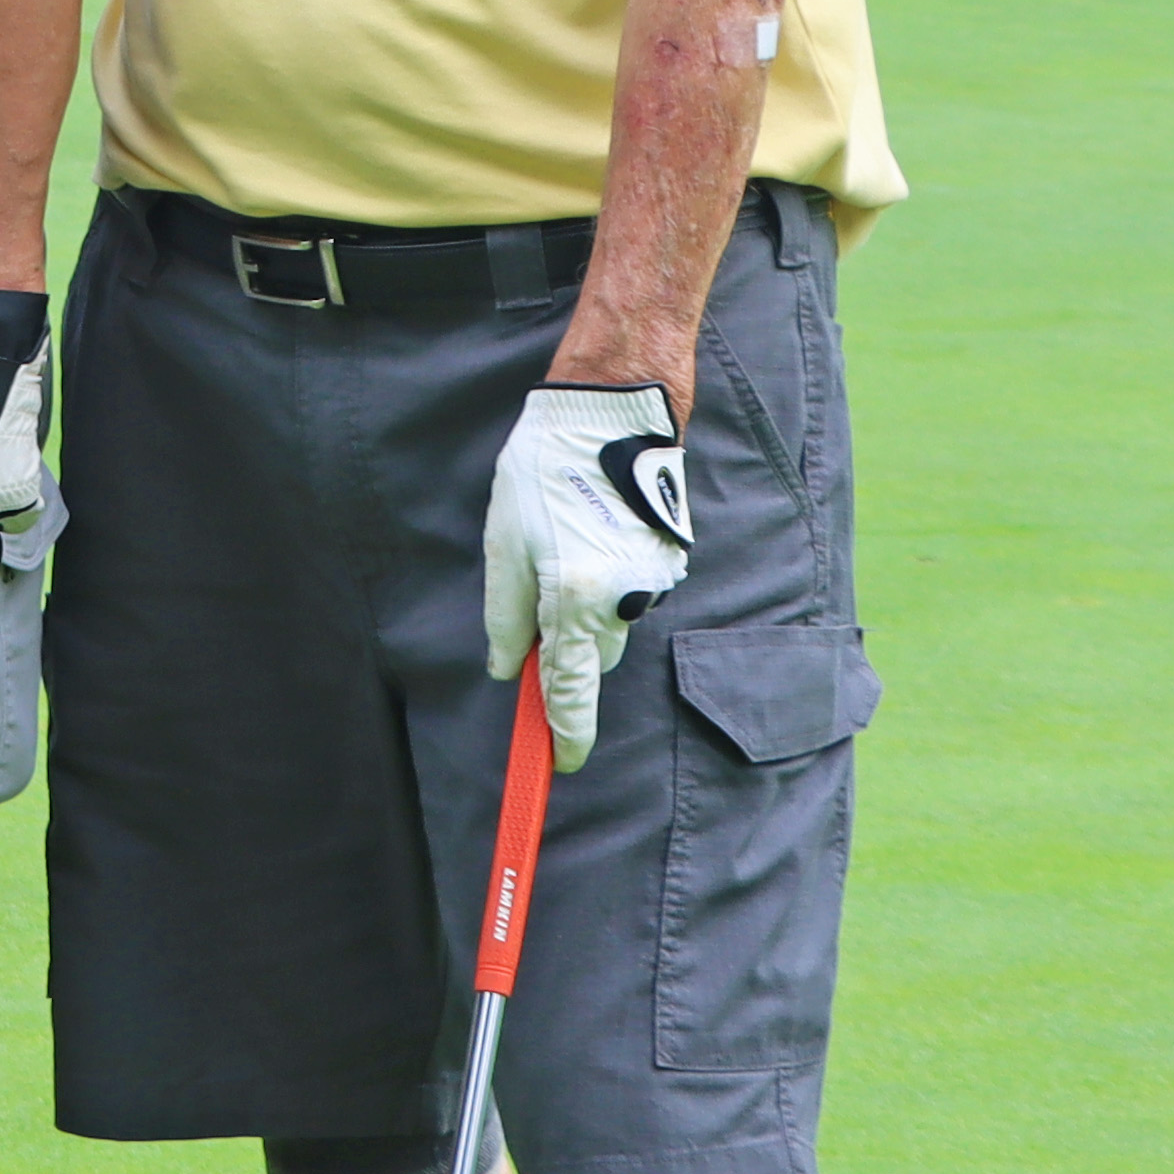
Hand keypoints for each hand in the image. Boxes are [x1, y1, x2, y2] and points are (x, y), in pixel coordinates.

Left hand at [483, 379, 692, 765]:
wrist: (611, 410)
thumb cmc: (545, 470)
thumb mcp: (504, 542)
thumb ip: (505, 614)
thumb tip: (507, 668)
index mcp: (576, 597)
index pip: (570, 688)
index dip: (565, 731)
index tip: (562, 763)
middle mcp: (623, 598)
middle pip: (591, 658)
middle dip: (564, 647)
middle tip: (537, 598)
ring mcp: (654, 579)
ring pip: (612, 624)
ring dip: (586, 608)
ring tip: (563, 544)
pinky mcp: (670, 559)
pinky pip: (633, 591)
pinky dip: (611, 578)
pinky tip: (593, 529)